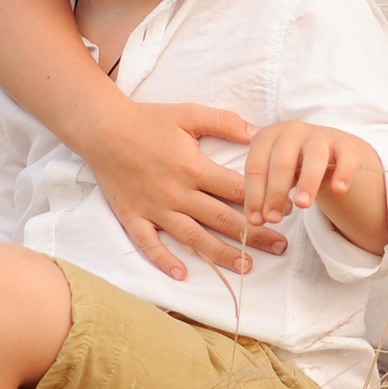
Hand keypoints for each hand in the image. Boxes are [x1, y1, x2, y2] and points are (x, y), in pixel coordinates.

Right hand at [85, 101, 283, 281]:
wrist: (102, 129)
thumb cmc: (148, 120)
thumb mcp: (189, 113)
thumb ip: (225, 122)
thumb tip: (258, 134)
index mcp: (193, 167)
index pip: (237, 191)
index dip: (264, 202)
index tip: (285, 212)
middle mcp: (177, 193)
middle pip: (222, 219)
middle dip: (254, 235)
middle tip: (280, 247)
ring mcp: (154, 208)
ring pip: (193, 237)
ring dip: (220, 254)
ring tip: (246, 266)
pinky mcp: (133, 217)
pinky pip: (150, 244)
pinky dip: (164, 261)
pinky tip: (182, 275)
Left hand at [243, 122, 376, 226]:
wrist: (324, 150)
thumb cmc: (290, 167)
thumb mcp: (271, 177)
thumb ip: (263, 197)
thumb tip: (257, 221)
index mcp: (267, 137)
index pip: (256, 167)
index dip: (255, 195)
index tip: (256, 220)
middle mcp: (292, 131)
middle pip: (282, 162)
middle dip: (276, 193)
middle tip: (274, 219)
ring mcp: (319, 136)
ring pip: (314, 157)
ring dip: (307, 182)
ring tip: (302, 205)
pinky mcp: (344, 144)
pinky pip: (346, 156)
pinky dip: (344, 172)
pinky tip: (339, 190)